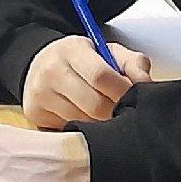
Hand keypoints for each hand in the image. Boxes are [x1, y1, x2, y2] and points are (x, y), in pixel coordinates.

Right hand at [20, 35, 153, 127]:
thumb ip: (133, 64)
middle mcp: (51, 72)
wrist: (41, 65)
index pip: (101, 76)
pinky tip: (87, 120)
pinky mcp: (35, 115)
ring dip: (101, 124)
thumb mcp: (108, 51)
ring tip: (105, 113)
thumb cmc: (79, 60)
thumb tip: (146, 84)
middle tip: (122, 110)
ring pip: (83, 122)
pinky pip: (69, 131)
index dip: (123, 91)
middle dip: (115, 112)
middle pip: (94, 105)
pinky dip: (84, 131)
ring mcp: (40, 96)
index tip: (133, 96)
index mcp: (71, 50)